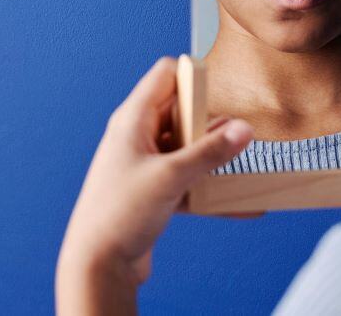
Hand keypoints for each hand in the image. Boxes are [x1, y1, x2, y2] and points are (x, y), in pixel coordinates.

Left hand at [56, 56, 253, 314]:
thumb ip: (210, 152)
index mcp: (133, 119)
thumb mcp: (171, 177)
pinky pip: (188, 179)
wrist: (96, 266)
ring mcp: (146, 163)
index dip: (194, 77)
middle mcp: (138, 136)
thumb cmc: (119, 214)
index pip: (166, 75)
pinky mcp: (153, 190)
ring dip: (213, 155)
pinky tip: (240, 205)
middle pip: (182, 111)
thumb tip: (244, 129)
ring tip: (242, 164)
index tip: (221, 93)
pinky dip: (210, 188)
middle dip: (211, 121)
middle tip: (236, 135)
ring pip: (188, 146)